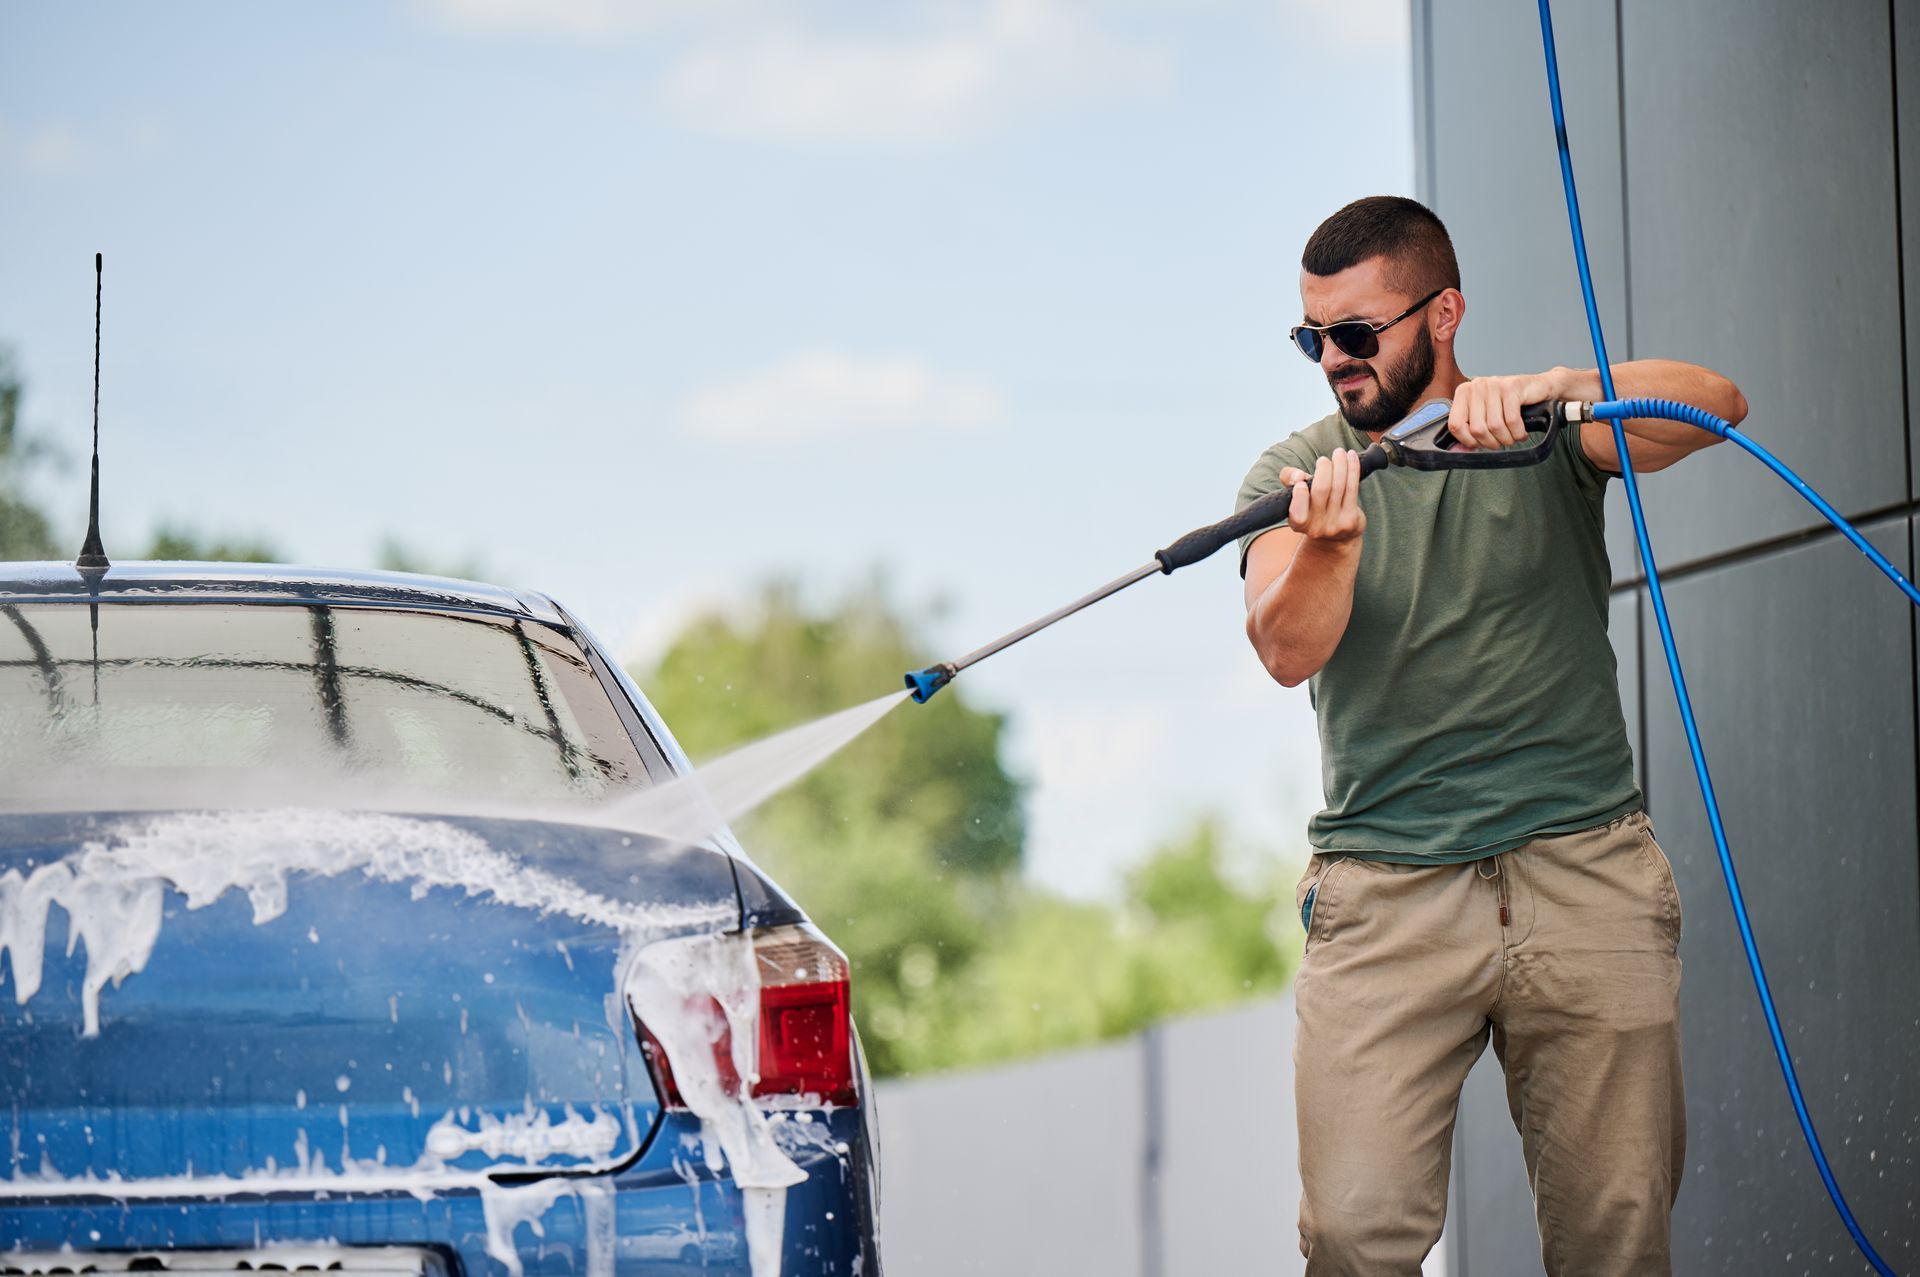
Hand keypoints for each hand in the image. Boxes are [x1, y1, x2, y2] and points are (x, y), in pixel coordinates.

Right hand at [1279, 449, 1365, 544]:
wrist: (1336, 536)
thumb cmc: (1312, 507)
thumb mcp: (1295, 496)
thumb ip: (1289, 479)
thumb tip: (1298, 476)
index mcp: (1297, 523)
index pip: (1297, 512)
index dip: (1300, 495)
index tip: (1301, 479)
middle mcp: (1315, 527)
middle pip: (1321, 490)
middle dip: (1324, 469)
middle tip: (1324, 460)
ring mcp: (1334, 525)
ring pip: (1339, 486)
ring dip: (1340, 464)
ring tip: (1339, 453)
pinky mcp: (1351, 520)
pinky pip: (1353, 488)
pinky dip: (1352, 469)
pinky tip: (1351, 457)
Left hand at [1448, 370, 1565, 449]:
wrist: (1539, 388)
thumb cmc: (1510, 404)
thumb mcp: (1486, 417)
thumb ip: (1470, 433)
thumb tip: (1456, 452)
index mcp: (1464, 393)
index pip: (1455, 425)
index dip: (1468, 441)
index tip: (1480, 444)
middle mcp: (1476, 386)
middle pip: (1477, 429)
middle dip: (1491, 442)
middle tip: (1501, 441)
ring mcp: (1494, 385)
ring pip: (1495, 426)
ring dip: (1506, 439)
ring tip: (1512, 437)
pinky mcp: (1511, 387)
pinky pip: (1512, 421)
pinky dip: (1518, 432)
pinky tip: (1521, 432)